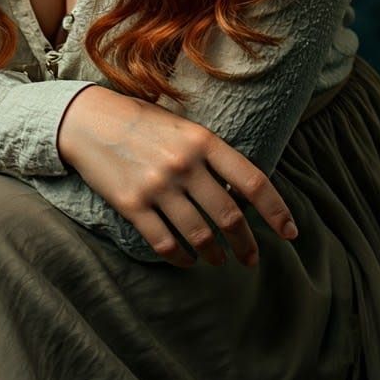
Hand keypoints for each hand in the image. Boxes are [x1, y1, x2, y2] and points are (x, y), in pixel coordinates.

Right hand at [56, 85, 297, 268]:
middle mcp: (184, 164)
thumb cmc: (143, 123)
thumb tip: (241, 199)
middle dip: (246, 244)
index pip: (252, 181)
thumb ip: (211, 158)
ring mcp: (157, 186)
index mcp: (202, 140)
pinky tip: (188, 260)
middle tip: (251, 258)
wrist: (89, 120)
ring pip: (200, 236)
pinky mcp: (132, 205)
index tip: (290, 233)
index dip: (277, 211)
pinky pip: (166, 244)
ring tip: (219, 259)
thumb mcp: (183, 128)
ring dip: (215, 255)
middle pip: (229, 217)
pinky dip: (182, 258)